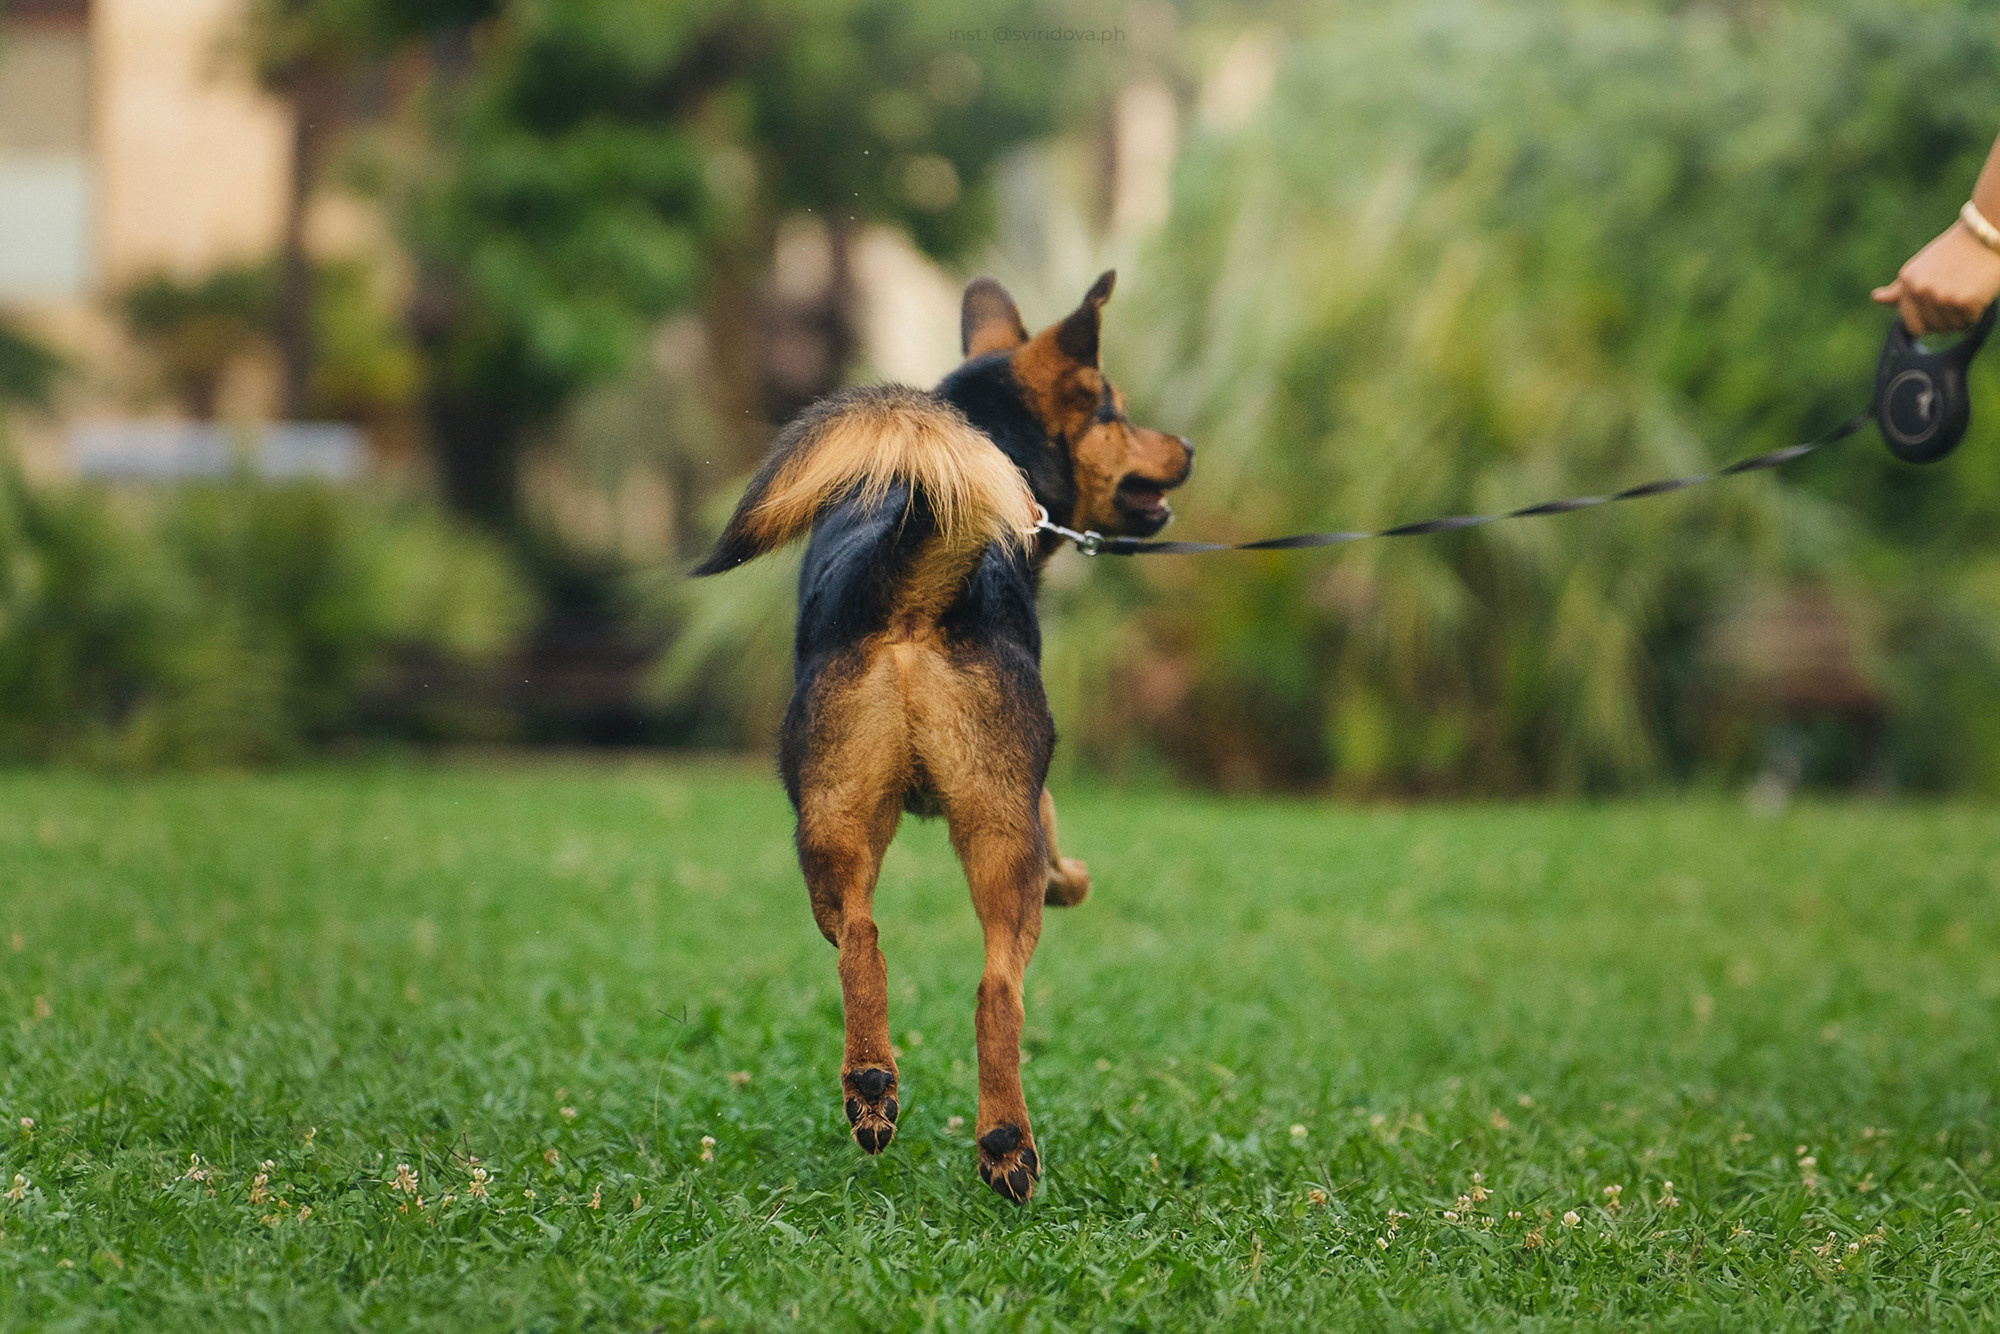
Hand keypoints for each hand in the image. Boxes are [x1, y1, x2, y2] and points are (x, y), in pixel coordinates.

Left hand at [1872, 220, 1999, 334]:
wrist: (1988, 232)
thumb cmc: (1956, 251)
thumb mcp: (1922, 267)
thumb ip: (1901, 288)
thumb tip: (1876, 298)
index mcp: (1908, 281)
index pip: (1912, 325)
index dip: (1930, 322)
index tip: (1941, 307)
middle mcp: (1920, 290)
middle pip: (1934, 329)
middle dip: (1948, 319)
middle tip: (1959, 293)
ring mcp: (1941, 296)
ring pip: (1952, 327)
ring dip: (1963, 315)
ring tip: (1968, 289)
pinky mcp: (1964, 300)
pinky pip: (1970, 321)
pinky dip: (1978, 311)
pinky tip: (1979, 290)